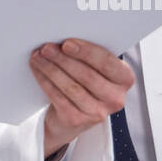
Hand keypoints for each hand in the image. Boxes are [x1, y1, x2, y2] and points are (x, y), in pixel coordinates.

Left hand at [29, 38, 134, 157]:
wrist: (71, 116)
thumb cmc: (85, 83)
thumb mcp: (95, 68)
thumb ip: (88, 54)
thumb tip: (63, 40)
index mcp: (124, 79)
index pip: (107, 63)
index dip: (86, 52)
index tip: (67, 43)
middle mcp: (115, 98)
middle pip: (87, 75)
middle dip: (63, 59)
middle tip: (46, 47)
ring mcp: (97, 113)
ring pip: (71, 87)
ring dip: (51, 69)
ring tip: (38, 57)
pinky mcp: (77, 121)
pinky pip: (58, 98)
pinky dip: (45, 81)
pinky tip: (37, 70)